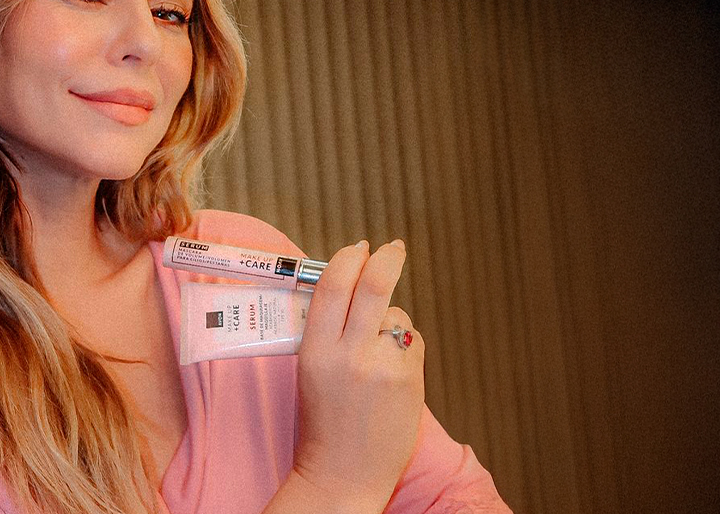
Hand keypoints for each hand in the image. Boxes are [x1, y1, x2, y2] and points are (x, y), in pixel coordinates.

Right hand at [288, 239, 424, 511]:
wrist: (343, 473)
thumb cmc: (322, 422)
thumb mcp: (310, 369)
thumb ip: (326, 330)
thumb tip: (348, 286)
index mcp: (314, 350)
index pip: (333, 284)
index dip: (348, 259)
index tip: (357, 249)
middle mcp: (348, 354)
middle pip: (374, 285)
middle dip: (387, 259)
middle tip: (392, 248)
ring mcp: (382, 367)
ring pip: (396, 315)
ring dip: (390, 320)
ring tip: (377, 350)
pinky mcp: (409, 380)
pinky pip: (411, 342)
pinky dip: (403, 347)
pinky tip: (391, 372)